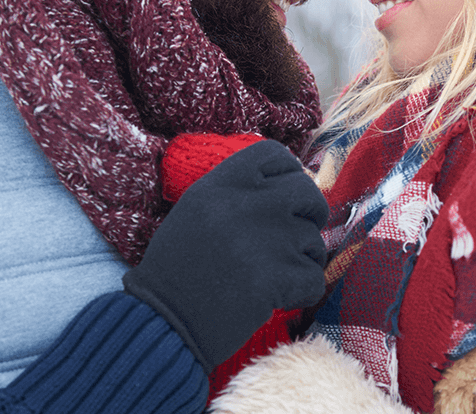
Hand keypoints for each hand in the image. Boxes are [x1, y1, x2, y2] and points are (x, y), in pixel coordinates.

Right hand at [123, 139, 328, 371]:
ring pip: (314, 240)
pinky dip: (302, 292)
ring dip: (302, 260)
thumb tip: (287, 185)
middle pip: (306, 190)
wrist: (161, 321)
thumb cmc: (176, 270)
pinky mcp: (278, 277)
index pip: (275, 154)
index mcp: (221, 183)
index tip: (286, 197)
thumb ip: (236, 193)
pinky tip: (278, 298)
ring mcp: (266, 238)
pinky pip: (314, 277)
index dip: (289, 174)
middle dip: (309, 214)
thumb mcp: (196, 211)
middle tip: (295, 238)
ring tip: (273, 276)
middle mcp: (247, 203)